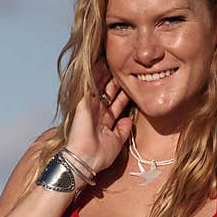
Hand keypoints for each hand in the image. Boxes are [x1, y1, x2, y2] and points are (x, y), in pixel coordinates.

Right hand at [65, 58, 132, 183]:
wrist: (85, 159)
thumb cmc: (99, 156)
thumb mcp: (117, 142)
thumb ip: (123, 130)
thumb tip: (129, 121)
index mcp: (104, 121)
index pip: (116, 102)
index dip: (124, 92)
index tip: (133, 82)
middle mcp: (96, 111)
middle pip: (108, 90)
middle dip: (116, 78)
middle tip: (125, 63)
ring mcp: (89, 105)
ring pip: (100, 84)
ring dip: (106, 72)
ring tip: (112, 56)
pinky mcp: (83, 101)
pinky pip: (91, 83)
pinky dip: (96, 72)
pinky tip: (101, 60)